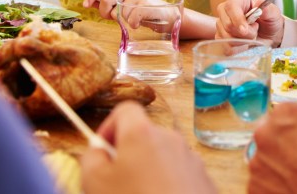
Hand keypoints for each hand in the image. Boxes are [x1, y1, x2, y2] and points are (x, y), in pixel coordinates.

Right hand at [81, 102, 214, 193]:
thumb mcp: (94, 182)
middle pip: (145, 137)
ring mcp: (191, 161)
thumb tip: (99, 150)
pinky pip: (179, 176)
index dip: (109, 127)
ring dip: (148, 172)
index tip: (102, 152)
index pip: (125, 110)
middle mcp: (171, 139)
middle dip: (129, 156)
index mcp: (143, 134)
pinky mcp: (205, 182)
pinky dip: (168, 186)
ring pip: (162, 158)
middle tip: (116, 183)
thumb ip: (92, 158)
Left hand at [83, 0, 146, 20]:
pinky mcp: (146, 5)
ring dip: (122, 20)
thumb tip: (88, 2)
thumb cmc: (141, 9)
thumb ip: (107, 2)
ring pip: (118, 12)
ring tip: (131, 18)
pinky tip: (137, 23)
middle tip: (111, 17)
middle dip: (104, 12)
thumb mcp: (122, 2)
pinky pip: (130, 19)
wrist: (165, 15)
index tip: (85, 4)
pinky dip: (132, 24)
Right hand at [216, 0, 283, 43]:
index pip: (231, 6)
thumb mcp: (274, 13)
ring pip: (226, 38)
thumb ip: (268, 9)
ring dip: (243, 41)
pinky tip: (245, 43)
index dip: (237, 19)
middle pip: (228, 25)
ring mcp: (221, 23)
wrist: (268, 33)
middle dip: (245, 33)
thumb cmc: (269, 19)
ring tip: (251, 35)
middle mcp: (225, 8)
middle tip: (256, 30)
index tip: (245, 30)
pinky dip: (238, 49)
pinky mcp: (220, 37)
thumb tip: (259, 3)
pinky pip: (226, 47)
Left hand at [248, 103, 296, 193]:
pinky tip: (295, 187)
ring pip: (265, 160)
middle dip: (283, 143)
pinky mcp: (256, 188)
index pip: (284, 114)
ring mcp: (258, 164)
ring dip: (278, 165)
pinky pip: (263, 182)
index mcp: (284, 114)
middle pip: (270, 134)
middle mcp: (265, 135)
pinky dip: (275, 185)